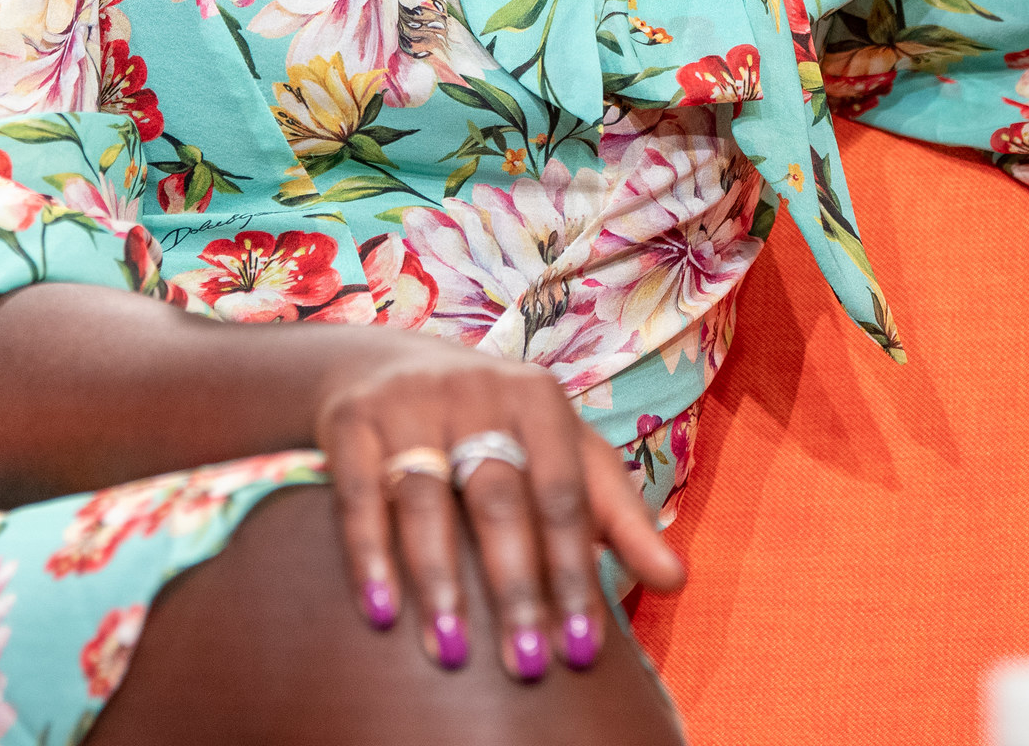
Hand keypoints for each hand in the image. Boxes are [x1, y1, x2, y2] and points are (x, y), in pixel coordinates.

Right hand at [314, 334, 684, 680]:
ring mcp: (410, 404)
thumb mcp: (565, 453)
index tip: (583, 648)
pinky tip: (381, 610)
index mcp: (540, 401)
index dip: (574, 572)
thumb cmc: (499, 427)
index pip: (564, 494)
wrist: (390, 364)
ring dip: (440, 579)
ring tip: (453, 649)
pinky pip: (358, 493)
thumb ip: (617, 517)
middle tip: (525, 664)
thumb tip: (676, 581)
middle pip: (498, 498)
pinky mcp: (352, 420)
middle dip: (514, 585)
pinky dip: (368, 553)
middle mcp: (477, 392)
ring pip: (425, 497)